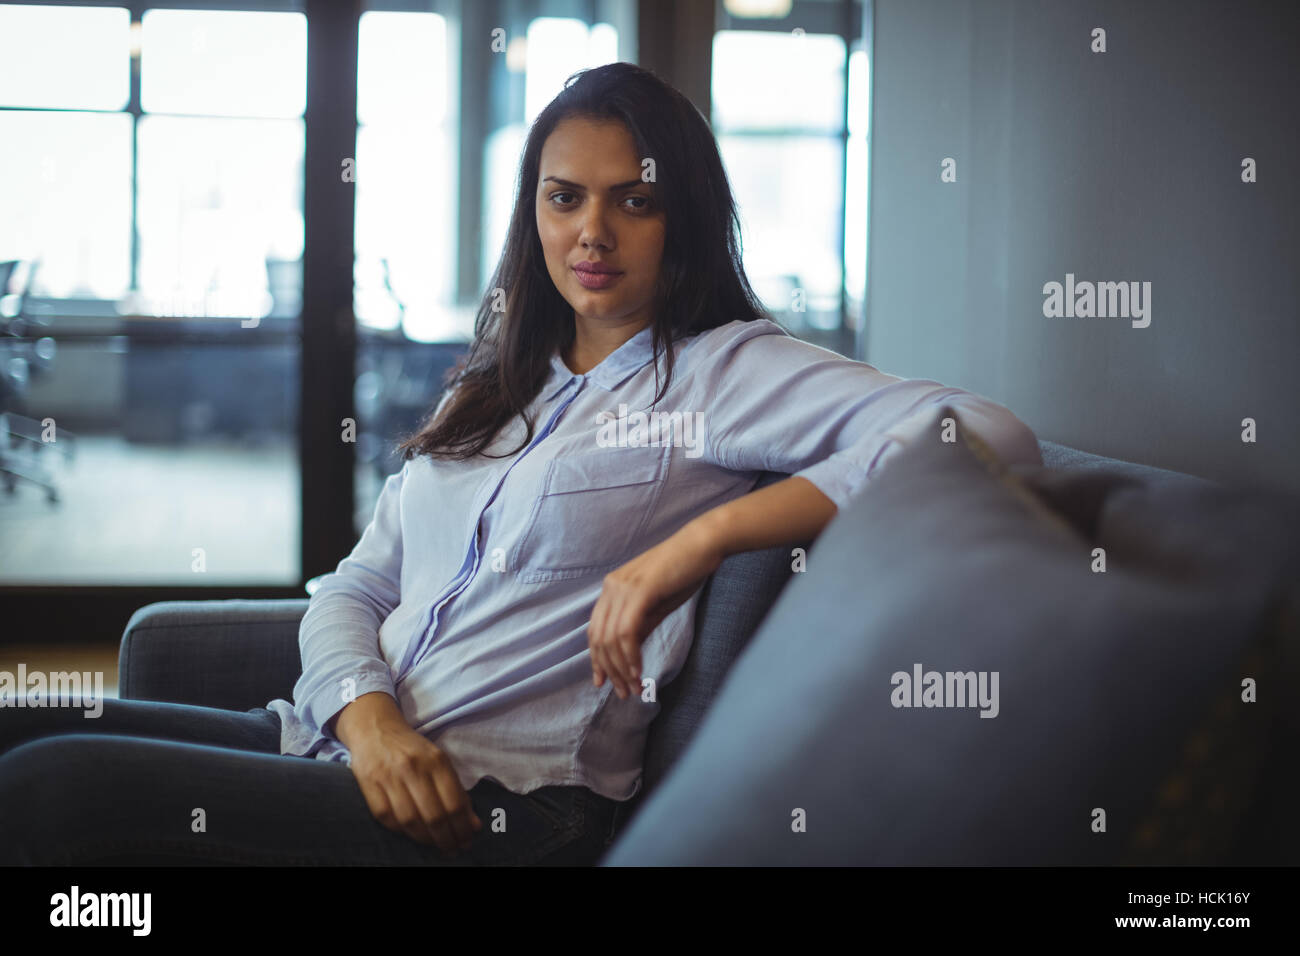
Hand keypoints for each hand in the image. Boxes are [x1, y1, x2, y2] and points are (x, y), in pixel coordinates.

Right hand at [346, 721, 483, 855]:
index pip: (454, 803)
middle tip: (453, 849)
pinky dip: (401, 831)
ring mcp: (389, 776)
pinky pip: (387, 818)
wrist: (375, 728)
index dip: (462, 828)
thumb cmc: (413, 749)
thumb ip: (457, 791)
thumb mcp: (439, 761)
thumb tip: (473, 825)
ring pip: (410, 821)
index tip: (467, 841)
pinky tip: (412, 833)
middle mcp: (413, 768)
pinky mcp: (369, 784)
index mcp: (436, 760)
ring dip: (425, 839)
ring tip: (435, 845)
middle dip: (446, 839)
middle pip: (434, 815)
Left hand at [589, 519, 724, 699]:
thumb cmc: (683, 572)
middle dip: (609, 670)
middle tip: (623, 692)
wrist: (703, 545)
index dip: (598, 660)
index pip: (595, 631)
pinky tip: (639, 671)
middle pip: (599, 638)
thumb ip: (640, 626)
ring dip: (621, 669)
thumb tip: (629, 655)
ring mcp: (623, 587)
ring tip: (633, 687)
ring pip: (611, 639)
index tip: (604, 682)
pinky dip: (630, 656)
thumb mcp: (657, 605)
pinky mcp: (639, 591)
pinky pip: (627, 632)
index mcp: (612, 588)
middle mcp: (611, 587)